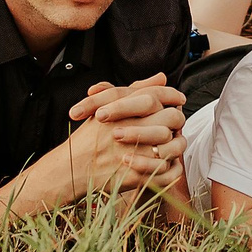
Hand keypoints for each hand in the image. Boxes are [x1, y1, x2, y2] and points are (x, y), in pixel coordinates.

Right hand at [65, 75, 186, 193]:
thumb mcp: (106, 107)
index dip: (171, 95)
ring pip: (172, 145)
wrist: (72, 169)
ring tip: (171, 143)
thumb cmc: (89, 138)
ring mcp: (135, 153)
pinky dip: (169, 166)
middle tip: (175, 123)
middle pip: (171, 118)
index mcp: (122, 111)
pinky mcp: (136, 175)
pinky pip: (165, 170)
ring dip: (176, 144)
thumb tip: (162, 76)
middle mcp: (130, 129)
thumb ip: (136, 90)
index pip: (156, 96)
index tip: (179, 98)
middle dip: (176, 119)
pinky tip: (165, 161)